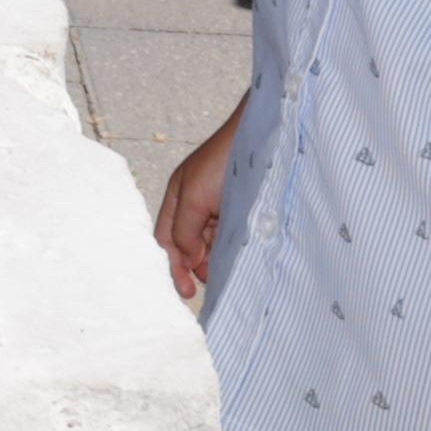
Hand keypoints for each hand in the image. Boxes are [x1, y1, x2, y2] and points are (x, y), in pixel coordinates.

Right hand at [156, 116, 236, 302]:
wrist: (263, 139)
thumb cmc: (223, 162)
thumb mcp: (195, 197)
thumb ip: (185, 230)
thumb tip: (187, 259)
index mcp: (177, 198)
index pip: (166, 240)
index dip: (173, 266)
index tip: (186, 291)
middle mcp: (195, 204)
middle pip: (187, 245)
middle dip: (193, 267)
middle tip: (207, 287)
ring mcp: (218, 207)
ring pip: (208, 243)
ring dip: (211, 261)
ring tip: (223, 276)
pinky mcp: (239, 209)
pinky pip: (229, 236)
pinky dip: (228, 250)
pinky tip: (236, 261)